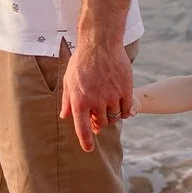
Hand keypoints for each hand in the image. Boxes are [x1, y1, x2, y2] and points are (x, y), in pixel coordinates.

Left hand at [60, 38, 135, 152]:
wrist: (101, 43)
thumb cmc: (82, 61)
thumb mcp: (69, 80)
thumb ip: (68, 100)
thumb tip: (64, 116)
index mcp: (80, 100)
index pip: (82, 128)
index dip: (85, 141)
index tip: (88, 149)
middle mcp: (96, 101)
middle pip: (100, 124)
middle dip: (98, 124)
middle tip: (97, 118)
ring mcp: (112, 96)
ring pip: (114, 117)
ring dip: (110, 117)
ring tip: (107, 109)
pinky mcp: (126, 90)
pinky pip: (127, 109)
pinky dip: (125, 111)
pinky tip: (122, 107)